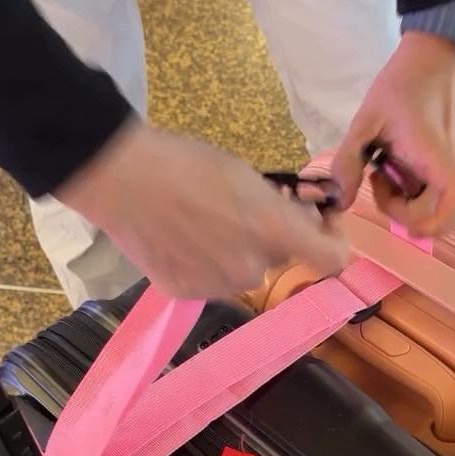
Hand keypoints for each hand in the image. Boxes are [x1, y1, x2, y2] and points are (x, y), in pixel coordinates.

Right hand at [56, 121, 348, 298]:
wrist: (121, 178)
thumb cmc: (185, 162)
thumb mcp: (246, 174)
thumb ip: (279, 207)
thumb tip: (299, 222)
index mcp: (273, 231)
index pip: (333, 260)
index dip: (333, 241)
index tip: (318, 223)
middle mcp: (252, 268)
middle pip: (280, 260)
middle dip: (271, 238)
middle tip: (244, 209)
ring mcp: (216, 287)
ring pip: (243, 272)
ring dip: (236, 253)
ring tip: (202, 222)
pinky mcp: (184, 293)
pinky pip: (208, 281)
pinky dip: (202, 264)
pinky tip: (178, 238)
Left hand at [331, 32, 454, 236]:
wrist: (441, 53)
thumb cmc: (404, 82)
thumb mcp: (366, 119)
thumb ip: (348, 162)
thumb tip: (340, 201)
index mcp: (440, 156)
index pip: (453, 207)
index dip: (424, 222)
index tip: (392, 203)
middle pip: (438, 216)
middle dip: (402, 209)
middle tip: (380, 176)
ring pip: (440, 205)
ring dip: (411, 198)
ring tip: (391, 165)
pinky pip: (445, 189)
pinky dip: (422, 187)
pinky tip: (405, 161)